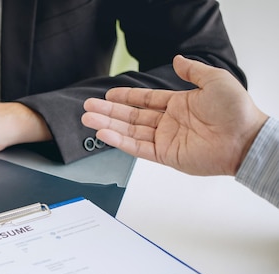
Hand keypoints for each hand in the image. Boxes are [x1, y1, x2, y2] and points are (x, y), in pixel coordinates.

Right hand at [81, 55, 268, 175]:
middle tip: (88, 107)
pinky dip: (119, 141)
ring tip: (88, 118)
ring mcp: (165, 139)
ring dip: (108, 124)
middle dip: (109, 111)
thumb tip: (177, 60)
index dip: (126, 96)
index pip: (145, 100)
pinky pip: (137, 147)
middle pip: (131, 116)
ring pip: (129, 131)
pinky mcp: (165, 155)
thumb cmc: (235, 110)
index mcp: (179, 104)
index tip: (109, 93)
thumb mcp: (215, 80)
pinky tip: (104, 133)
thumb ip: (192, 71)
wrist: (245, 138)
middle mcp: (169, 122)